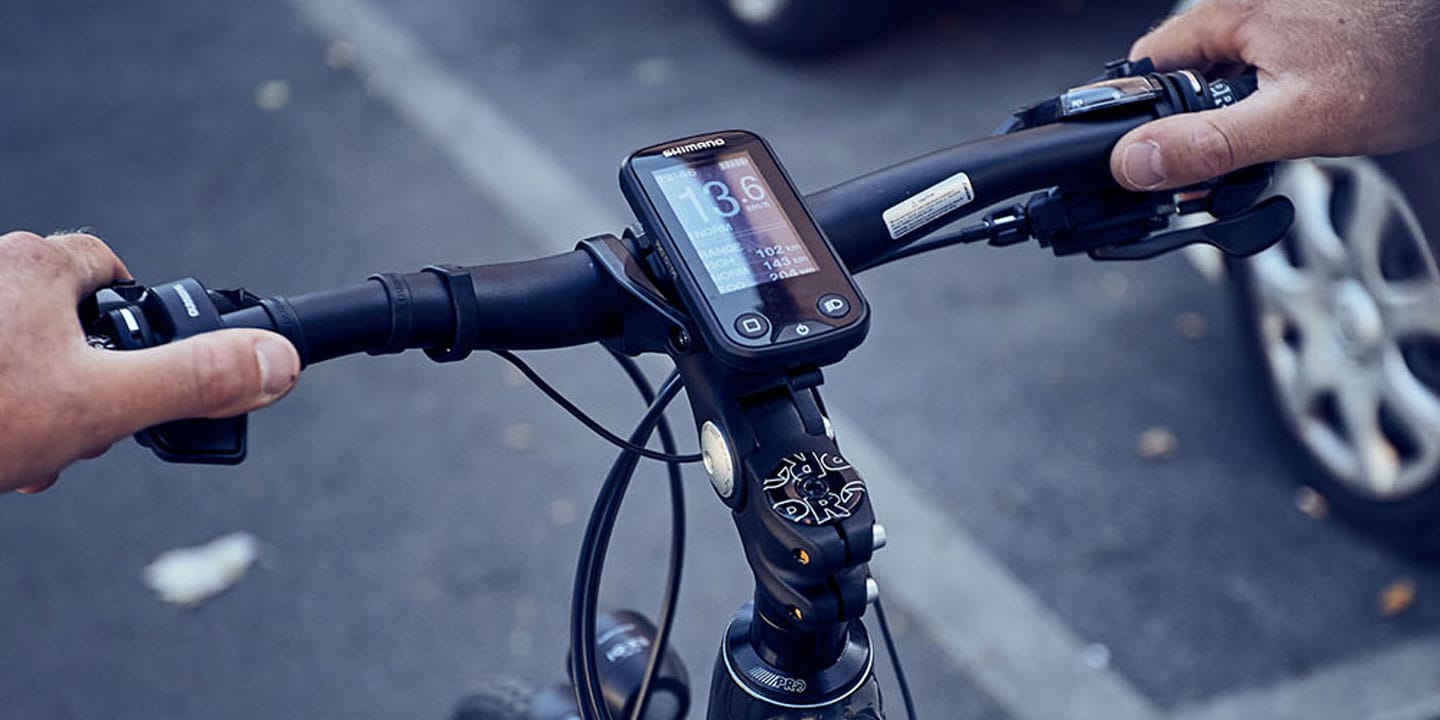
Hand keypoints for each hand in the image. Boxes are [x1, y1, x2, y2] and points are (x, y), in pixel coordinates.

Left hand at [0, 231, 299, 493]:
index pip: (113, 268)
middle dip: (89, 377)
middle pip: (70, 317)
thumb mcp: (102, 403)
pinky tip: (3, 447)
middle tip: (89, 422)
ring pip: (26, 355)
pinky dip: (4, 412)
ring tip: (35, 445)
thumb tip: (271, 362)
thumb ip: (194, 380)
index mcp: (39, 267)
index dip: (145, 317)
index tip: (153, 353)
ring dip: (41, 405)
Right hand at [1111, 0, 1439, 190]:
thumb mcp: (1295, 121)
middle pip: (1188, 68)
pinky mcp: (1317, 23)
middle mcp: (1252, 2)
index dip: (1140, 114)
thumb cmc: (1403, 64)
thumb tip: (1136, 161)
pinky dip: (1275, 94)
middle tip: (1221, 161)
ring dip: (1238, 109)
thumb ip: (1209, 144)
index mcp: (1231, 14)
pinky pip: (1270, 62)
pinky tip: (1308, 112)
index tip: (1148, 155)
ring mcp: (1286, 11)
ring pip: (1231, 68)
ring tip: (1273, 139)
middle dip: (1195, 118)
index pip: (1147, 64)